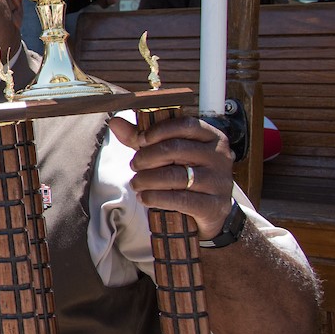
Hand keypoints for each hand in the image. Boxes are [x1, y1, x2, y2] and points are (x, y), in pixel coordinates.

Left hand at [108, 115, 234, 239]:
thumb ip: (141, 138)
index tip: (140, 140)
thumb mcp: (166, 153)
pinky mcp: (214, 205)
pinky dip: (155, 198)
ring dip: (146, 179)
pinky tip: (145, 197)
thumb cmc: (186, 174)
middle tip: (134, 165)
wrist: (210, 210)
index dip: (157, 131)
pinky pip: (179, 200)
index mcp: (211, 137)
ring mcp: (219, 181)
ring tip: (136, 183)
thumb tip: (115, 122)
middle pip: (175, 149)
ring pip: (175, 176)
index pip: (185, 125)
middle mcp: (219, 156)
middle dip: (146, 157)